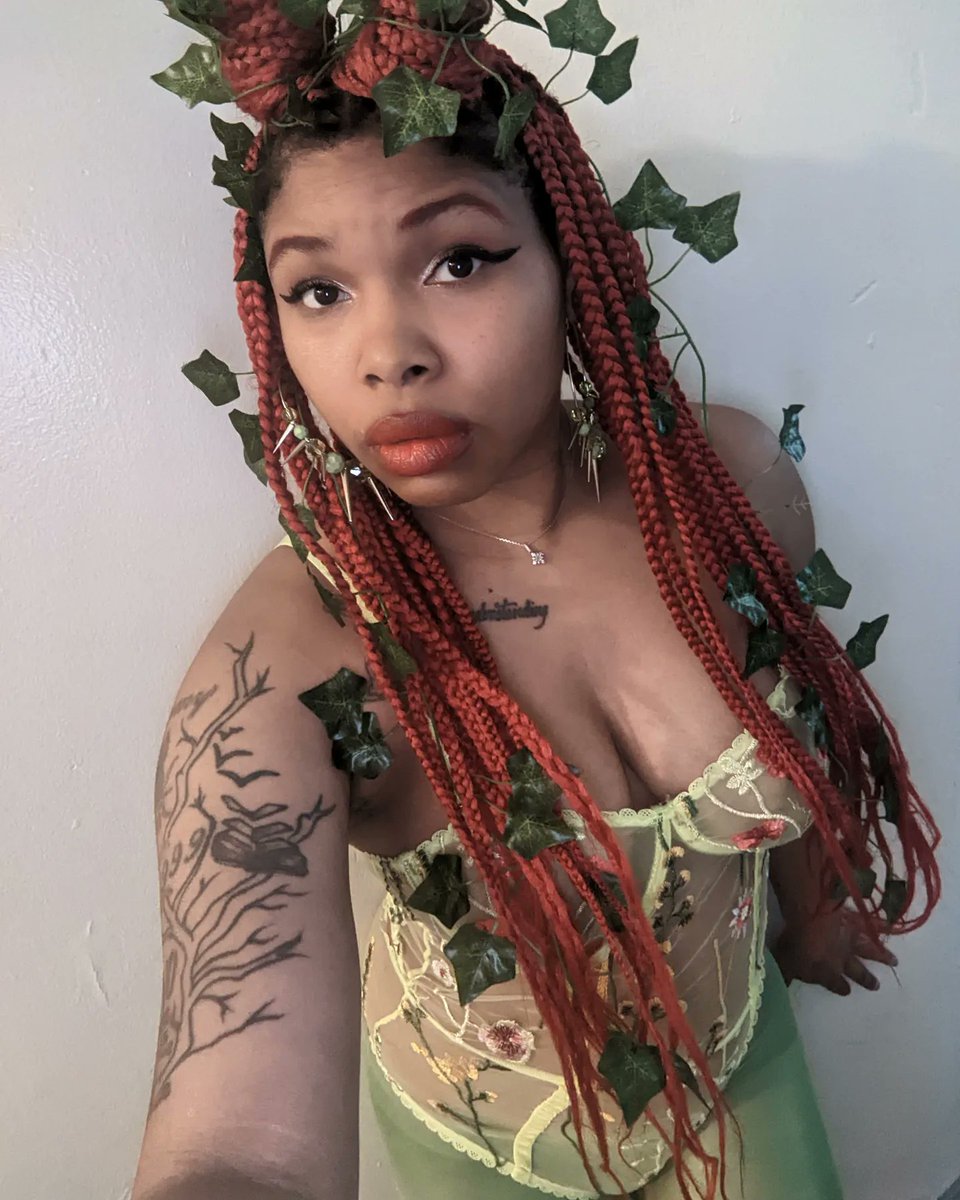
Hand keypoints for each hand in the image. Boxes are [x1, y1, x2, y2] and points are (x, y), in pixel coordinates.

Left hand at [772, 907, 897, 994]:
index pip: (834, 983)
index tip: (846, 991)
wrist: (814, 915)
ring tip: (895, 961)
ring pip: (872, 950)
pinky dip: (884, 926)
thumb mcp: (785, 961)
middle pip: (857, 971)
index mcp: (827, 971)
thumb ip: (784, 974)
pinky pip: (875, 925)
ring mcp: (853, 939)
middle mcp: (844, 958)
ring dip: (883, 956)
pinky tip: (891, 926)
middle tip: (877, 986)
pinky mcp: (858, 920)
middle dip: (866, 979)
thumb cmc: (797, 942)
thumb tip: (778, 986)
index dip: (839, 987)